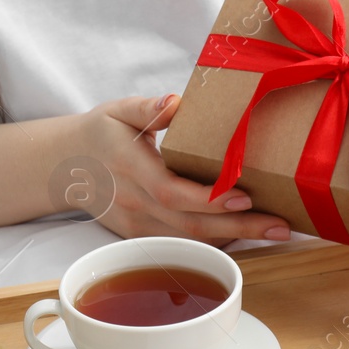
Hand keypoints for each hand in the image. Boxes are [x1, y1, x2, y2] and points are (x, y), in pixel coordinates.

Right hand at [77, 94, 291, 242]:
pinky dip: (217, 243)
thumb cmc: (101, 134)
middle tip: (281, 227)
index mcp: (130, 168)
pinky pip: (184, 245)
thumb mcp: (118, 110)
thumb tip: (174, 102)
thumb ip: (146, 107)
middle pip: (190, 225)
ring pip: (190, 241)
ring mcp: (138, 226)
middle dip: (240, 228)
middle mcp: (134, 203)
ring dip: (236, 240)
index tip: (245, 196)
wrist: (68, 167)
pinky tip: (247, 235)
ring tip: (275, 232)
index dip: (208, 199)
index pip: (171, 191)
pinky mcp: (142, 238)